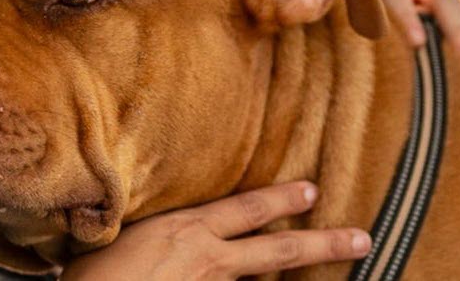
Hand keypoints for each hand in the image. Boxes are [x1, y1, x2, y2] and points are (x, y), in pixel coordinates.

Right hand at [61, 182, 369, 279]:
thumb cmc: (97, 269)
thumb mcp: (128, 232)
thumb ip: (161, 227)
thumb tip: (174, 225)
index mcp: (187, 230)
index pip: (247, 208)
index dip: (282, 197)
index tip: (311, 188)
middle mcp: (207, 259)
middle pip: (278, 250)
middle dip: (324, 243)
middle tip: (362, 239)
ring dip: (292, 279)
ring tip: (335, 268)